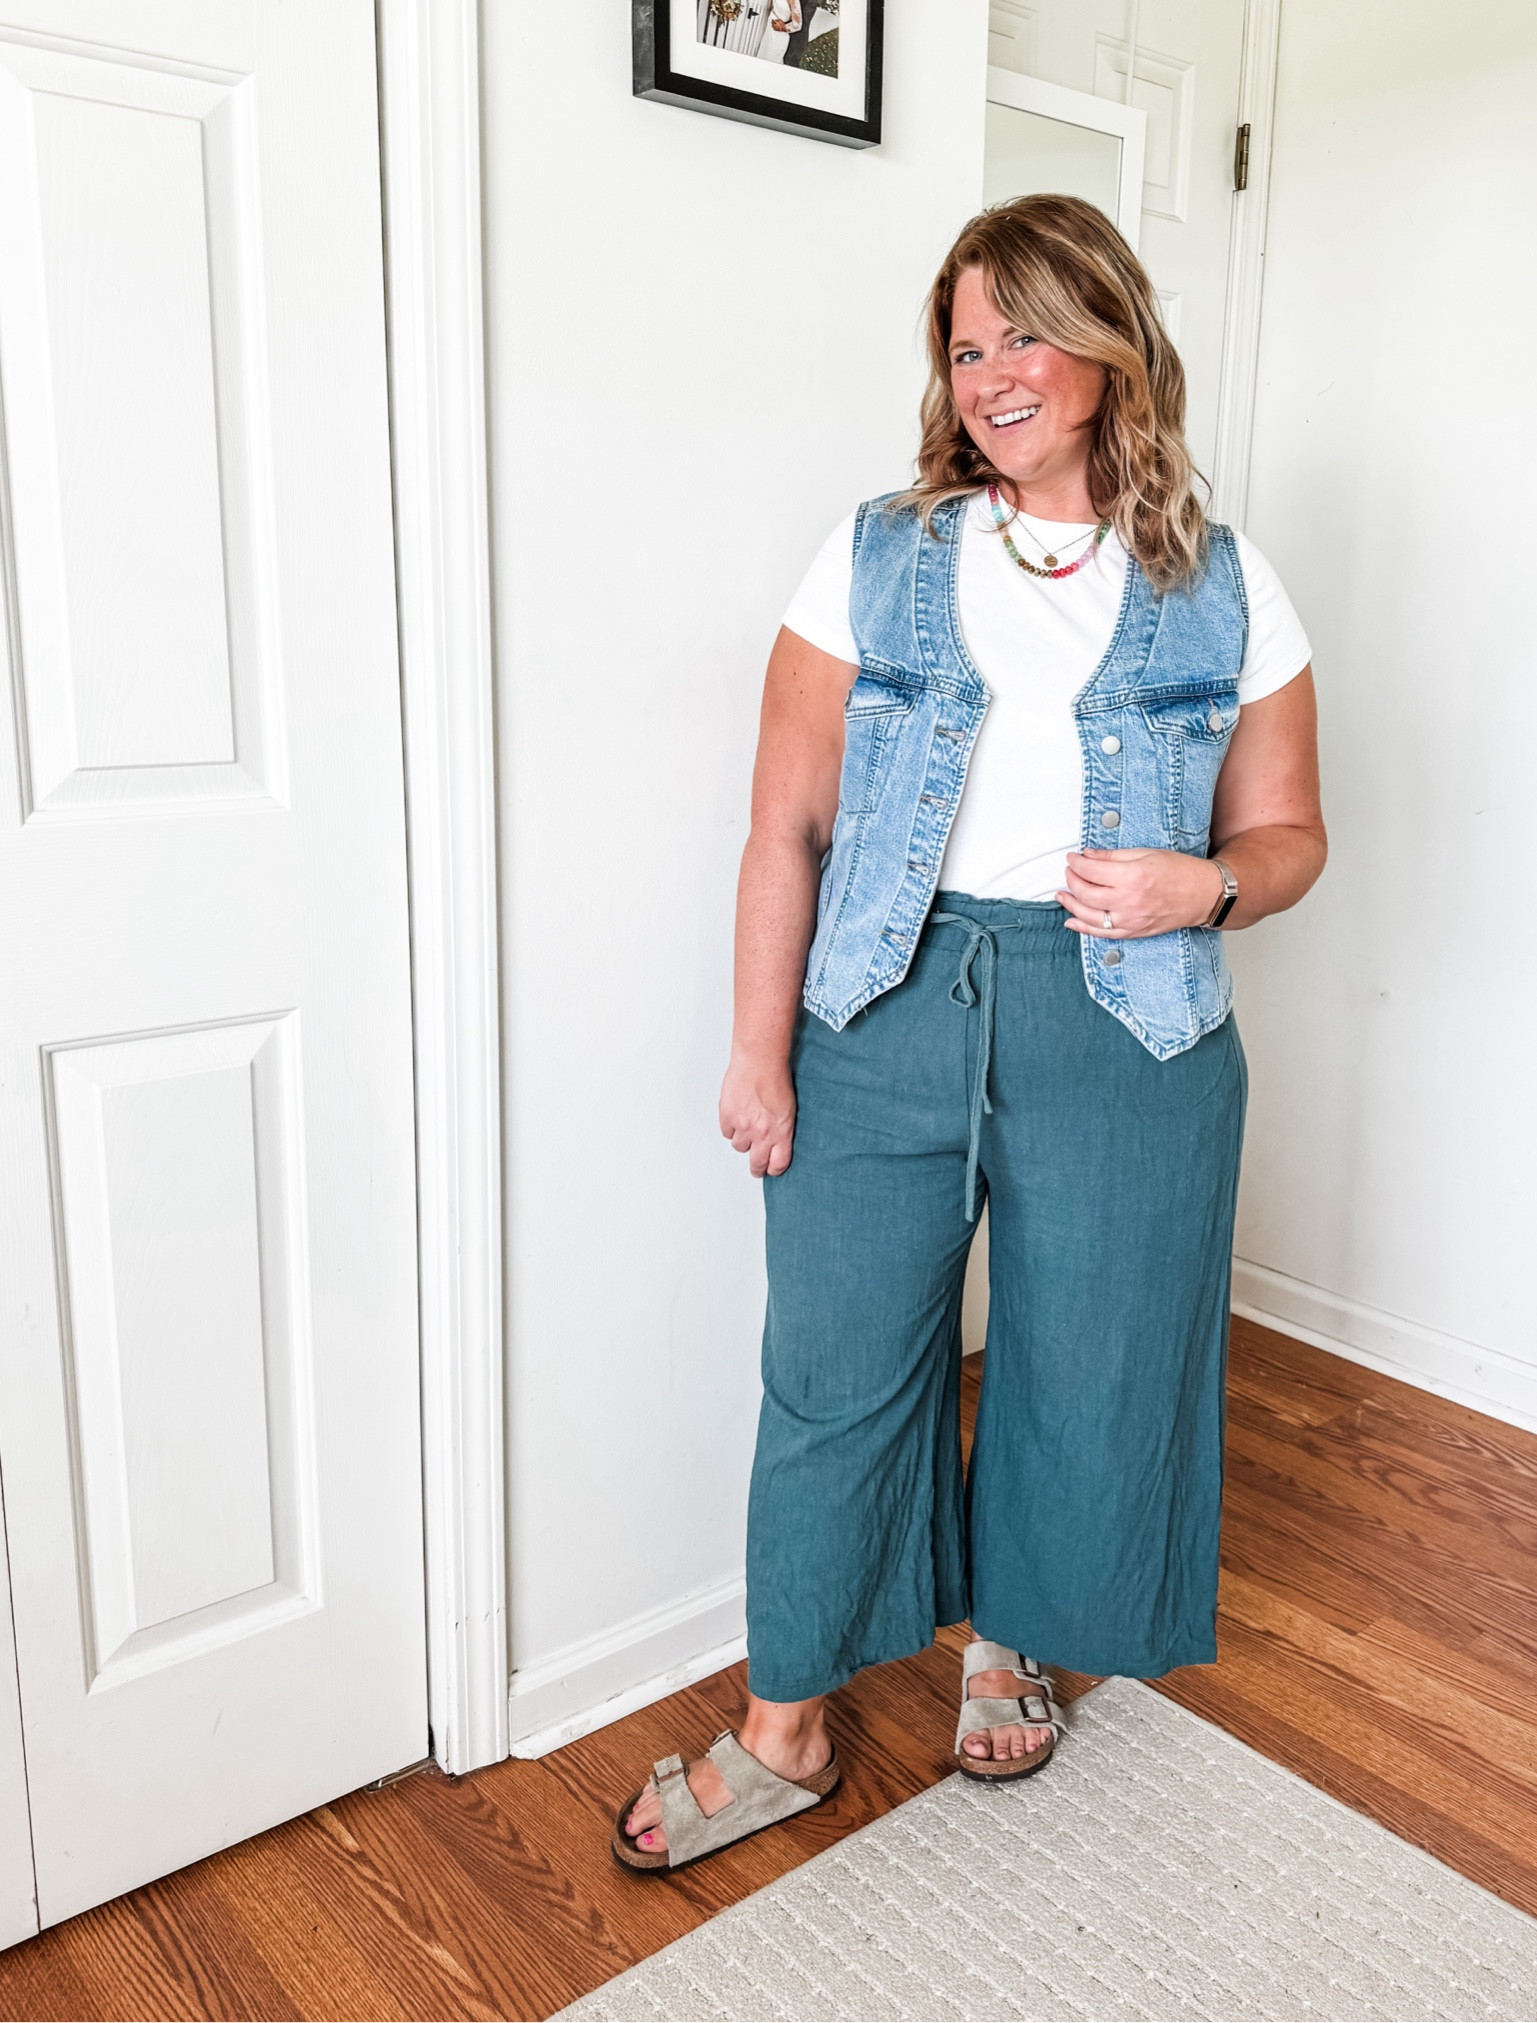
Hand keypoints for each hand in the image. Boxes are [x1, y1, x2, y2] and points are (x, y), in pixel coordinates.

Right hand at [720, 1053, 795, 1176]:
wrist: (760, 1061)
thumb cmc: (777, 1078)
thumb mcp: (789, 1108)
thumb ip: (782, 1128)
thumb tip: (777, 1140)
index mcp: (781, 1132)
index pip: (778, 1164)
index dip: (774, 1169)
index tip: (772, 1169)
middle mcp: (762, 1133)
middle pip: (757, 1163)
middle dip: (757, 1168)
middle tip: (757, 1169)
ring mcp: (743, 1126)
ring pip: (740, 1147)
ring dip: (743, 1140)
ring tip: (747, 1127)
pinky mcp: (727, 1117)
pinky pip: (726, 1132)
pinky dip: (730, 1127)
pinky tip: (736, 1116)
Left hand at [1057, 847, 1223, 938]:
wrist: (1205, 895)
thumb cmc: (1181, 872)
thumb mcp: (1147, 854)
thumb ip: (1114, 856)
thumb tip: (1088, 855)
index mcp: (1132, 877)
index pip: (1091, 871)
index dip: (1076, 863)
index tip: (1072, 858)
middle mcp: (1129, 901)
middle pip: (1086, 893)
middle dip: (1072, 881)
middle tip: (1069, 871)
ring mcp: (1131, 920)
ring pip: (1089, 916)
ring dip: (1071, 905)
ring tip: (1062, 894)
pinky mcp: (1135, 932)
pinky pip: (1103, 934)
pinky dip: (1084, 929)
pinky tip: (1072, 922)